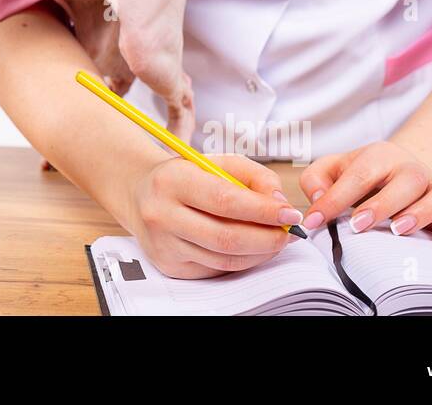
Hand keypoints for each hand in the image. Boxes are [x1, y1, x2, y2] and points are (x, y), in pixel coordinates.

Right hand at [127, 154, 302, 278]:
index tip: (291, 212)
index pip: (225, 201)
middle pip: (227, 237)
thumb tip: (279, 201)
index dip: (263, 210)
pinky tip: (254, 248)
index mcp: (172, 181)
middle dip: (268, 238)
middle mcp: (162, 214)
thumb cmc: (185, 177)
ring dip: (261, 252)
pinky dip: (243, 260)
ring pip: (225, 258)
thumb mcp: (216, 162)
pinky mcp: (170, 266)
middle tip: (291, 231)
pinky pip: (217, 269)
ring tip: (277, 239)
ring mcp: (164, 245)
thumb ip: (253, 175)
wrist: (140, 195)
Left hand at [298, 141, 431, 244]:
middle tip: (358, 225)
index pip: (359, 175)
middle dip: (382, 204)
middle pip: (407, 179)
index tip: (315, 220)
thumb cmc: (359, 175)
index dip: (334, 198)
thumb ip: (316, 178)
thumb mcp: (332, 169)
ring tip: (398, 230)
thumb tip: (317, 198)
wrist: (394, 173)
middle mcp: (410, 169)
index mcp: (379, 156)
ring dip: (423, 212)